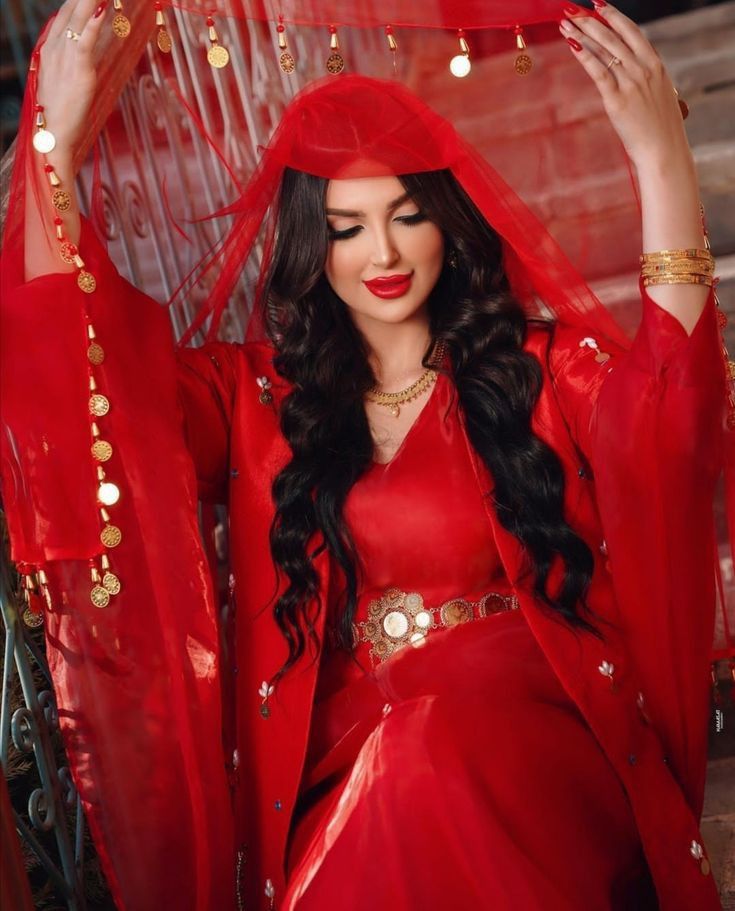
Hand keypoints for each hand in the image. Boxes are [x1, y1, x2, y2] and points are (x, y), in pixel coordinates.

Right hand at [34, 0, 107, 161]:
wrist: (52, 135)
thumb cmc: (61, 114)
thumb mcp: (63, 83)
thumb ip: (72, 65)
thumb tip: (84, 55)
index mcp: (49, 49)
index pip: (64, 14)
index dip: (77, 1)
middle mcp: (54, 47)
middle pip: (70, 9)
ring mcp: (64, 57)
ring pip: (77, 18)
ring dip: (91, 0)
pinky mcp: (77, 70)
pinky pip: (85, 41)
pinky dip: (94, 24)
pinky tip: (103, 10)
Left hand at [558, 2, 691, 170]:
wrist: (663, 150)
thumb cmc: (661, 129)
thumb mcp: (660, 97)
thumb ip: (648, 82)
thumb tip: (637, 78)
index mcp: (656, 65)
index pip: (632, 32)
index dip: (614, 16)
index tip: (598, 5)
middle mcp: (644, 69)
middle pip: (613, 37)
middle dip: (590, 20)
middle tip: (573, 9)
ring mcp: (631, 83)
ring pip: (604, 50)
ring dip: (582, 33)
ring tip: (566, 23)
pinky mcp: (618, 100)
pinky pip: (598, 72)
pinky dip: (584, 56)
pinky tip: (572, 44)